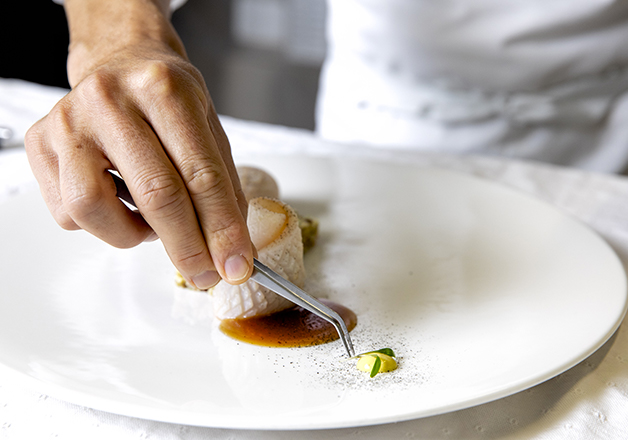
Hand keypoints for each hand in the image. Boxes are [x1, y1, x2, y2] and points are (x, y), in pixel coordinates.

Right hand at [24, 0, 253, 288]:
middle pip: (156, 194)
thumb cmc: (165, 97)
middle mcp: (110, 100)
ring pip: (93, 208)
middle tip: (206, 273)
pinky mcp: (41, 143)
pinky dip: (103, 224)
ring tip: (152, 224)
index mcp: (164, 89)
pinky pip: (68, 212)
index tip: (236, 264)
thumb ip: (222, 185)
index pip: (201, 174)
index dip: (222, 228)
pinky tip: (120, 202)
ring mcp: (68, 121)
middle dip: (188, 248)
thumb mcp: (207, 126)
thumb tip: (232, 248)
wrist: (119, 60)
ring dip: (132, 235)